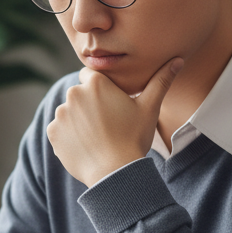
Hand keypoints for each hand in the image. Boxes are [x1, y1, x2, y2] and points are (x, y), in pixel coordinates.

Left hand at [46, 56, 183, 186]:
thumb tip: (178, 60)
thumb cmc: (134, 138)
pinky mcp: (52, 132)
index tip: (111, 104)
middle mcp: (73, 93)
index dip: (101, 89)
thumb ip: (161, 81)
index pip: (91, 75)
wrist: (114, 173)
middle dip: (89, 104)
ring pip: (69, 111)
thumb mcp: (150, 108)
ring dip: (78, 119)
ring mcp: (61, 113)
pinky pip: (60, 129)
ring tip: (97, 136)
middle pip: (80, 94)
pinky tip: (86, 146)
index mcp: (95, 83)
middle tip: (106, 123)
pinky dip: (69, 136)